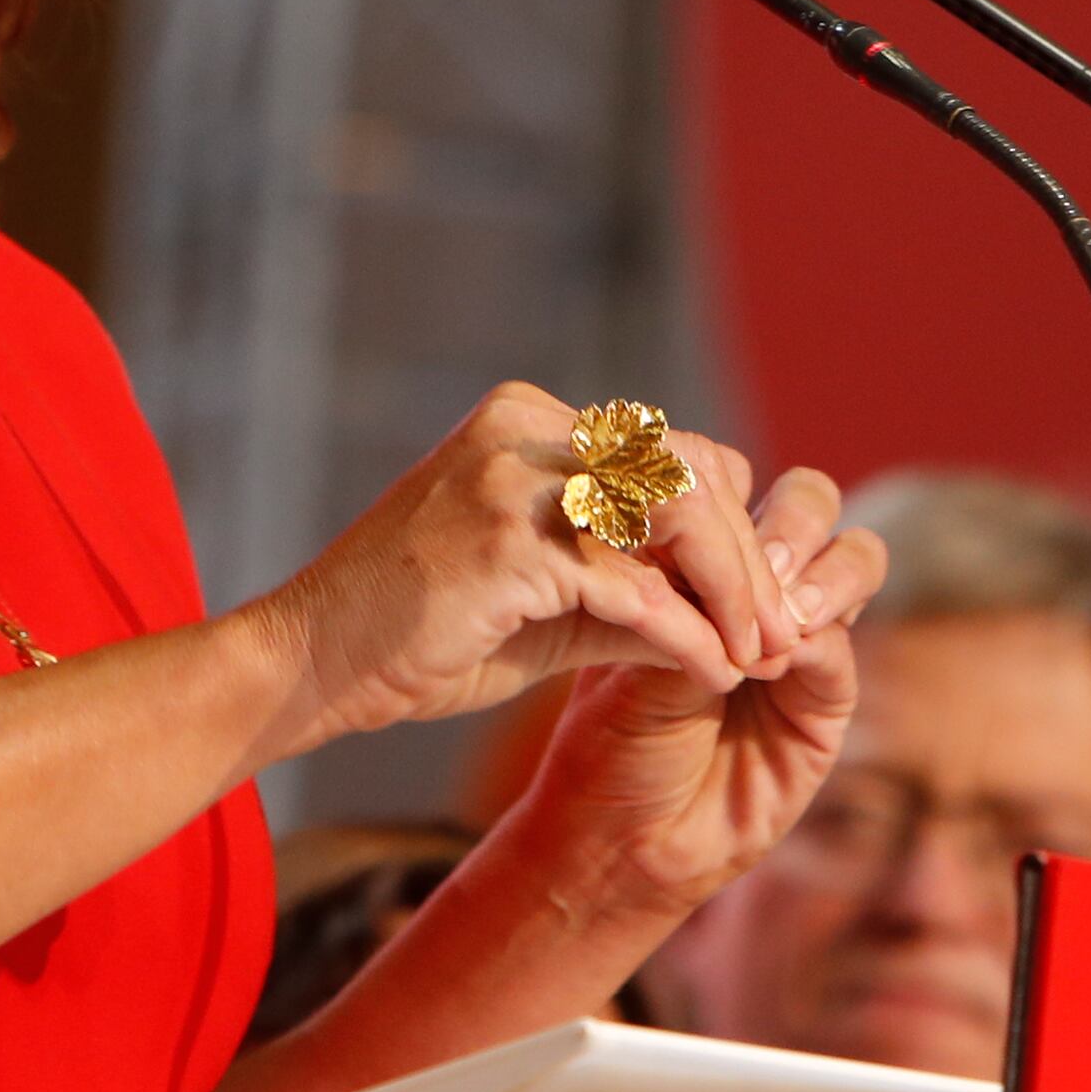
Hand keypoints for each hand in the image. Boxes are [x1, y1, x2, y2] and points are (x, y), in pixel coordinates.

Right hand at [249, 386, 807, 760]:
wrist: (307, 665)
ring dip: (732, 592)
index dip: (735, 525)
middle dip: (748, 560)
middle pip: (691, 472)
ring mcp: (514, 475)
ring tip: (762, 655)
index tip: (761, 600)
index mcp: (531, 420)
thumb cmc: (419, 638)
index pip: (676, 453)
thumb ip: (631, 588)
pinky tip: (715, 671)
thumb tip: (734, 615)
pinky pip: (631, 586)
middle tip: (784, 634)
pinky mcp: (507, 541)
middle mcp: (526, 425)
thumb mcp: (548, 603)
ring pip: (675, 515)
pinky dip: (685, 632)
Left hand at [492, 469, 889, 920]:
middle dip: (791, 518)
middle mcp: (761, 588)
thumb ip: (686, 585)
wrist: (618, 841)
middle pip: (811, 503)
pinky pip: (843, 645)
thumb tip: (715, 516)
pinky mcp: (828, 699)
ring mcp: (804, 638)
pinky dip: (816, 639)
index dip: (726, 490)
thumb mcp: (632, 644)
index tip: (686, 515)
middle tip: (754, 558)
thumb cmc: (604, 740)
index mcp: (703, 557)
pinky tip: (775, 657)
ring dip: (818, 571)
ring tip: (775, 608)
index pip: (740, 483)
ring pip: (854, 558)